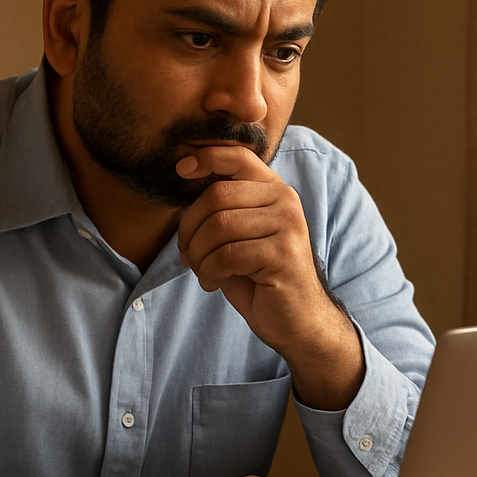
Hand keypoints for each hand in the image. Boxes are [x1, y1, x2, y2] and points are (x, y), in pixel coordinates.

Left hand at [175, 145, 362, 408]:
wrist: (295, 320)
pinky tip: (213, 282)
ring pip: (218, 227)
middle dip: (190, 229)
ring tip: (203, 271)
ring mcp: (288, 226)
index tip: (181, 169)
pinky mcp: (283, 255)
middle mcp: (285, 201)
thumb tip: (185, 172)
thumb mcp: (239, 234)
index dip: (206, 157)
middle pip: (216, 196)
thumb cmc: (259, 276)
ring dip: (198, 256)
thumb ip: (222, 206)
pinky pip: (227, 255)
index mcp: (273, 189)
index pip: (238, 157)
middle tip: (189, 255)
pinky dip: (209, 272)